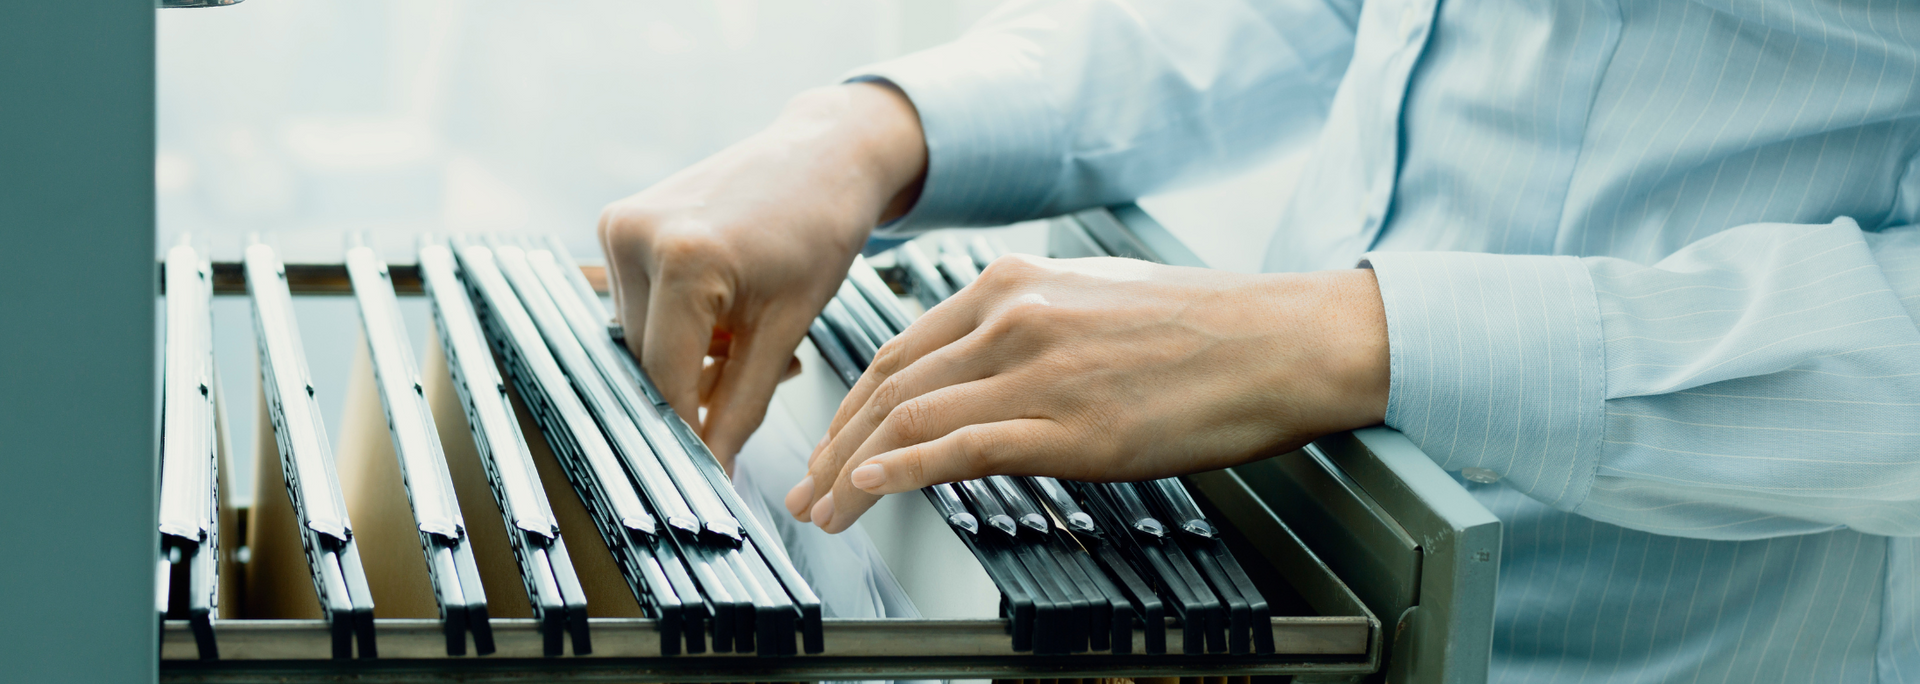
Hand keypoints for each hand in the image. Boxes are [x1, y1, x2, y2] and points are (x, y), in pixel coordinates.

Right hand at [599, 83, 926, 469]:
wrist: (822, 154)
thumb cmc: (820, 226)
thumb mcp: (789, 325)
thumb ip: (743, 404)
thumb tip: (714, 468)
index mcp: (684, 259)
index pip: (668, 381)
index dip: (690, 432)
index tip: (708, 470)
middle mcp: (635, 236)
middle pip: (649, 363)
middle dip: (697, 387)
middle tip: (753, 376)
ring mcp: (619, 225)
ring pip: (642, 339)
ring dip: (688, 354)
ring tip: (746, 329)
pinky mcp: (617, 222)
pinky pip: (639, 304)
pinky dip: (678, 321)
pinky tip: (723, 304)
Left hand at [785, 255, 1389, 532]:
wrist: (1281, 342)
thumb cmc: (1205, 327)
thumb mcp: (1092, 302)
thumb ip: (1025, 330)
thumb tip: (982, 372)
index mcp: (1012, 285)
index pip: (899, 351)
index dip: (851, 407)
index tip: (832, 442)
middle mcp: (1011, 317)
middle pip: (889, 389)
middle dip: (835, 447)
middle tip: (808, 488)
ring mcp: (1037, 370)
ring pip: (909, 422)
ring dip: (851, 473)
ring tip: (826, 512)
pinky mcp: (1068, 425)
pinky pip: (957, 450)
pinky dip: (898, 474)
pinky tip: (868, 493)